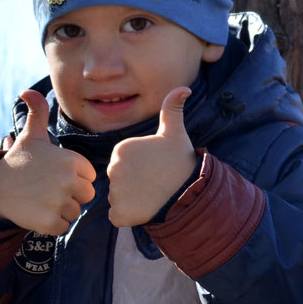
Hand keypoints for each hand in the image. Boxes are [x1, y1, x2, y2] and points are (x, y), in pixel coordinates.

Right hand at [0, 90, 95, 235]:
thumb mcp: (31, 134)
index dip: (74, 178)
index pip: (89, 177)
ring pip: (74, 212)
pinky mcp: (49, 221)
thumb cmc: (20, 161)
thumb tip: (28, 91)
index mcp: (72, 160)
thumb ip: (38, 111)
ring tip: (41, 199)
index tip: (55, 175)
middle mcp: (68, 180)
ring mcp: (58, 202)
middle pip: (85, 196)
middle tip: (48, 189)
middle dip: (71, 196)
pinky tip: (37, 211)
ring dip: (61, 210)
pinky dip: (52, 224)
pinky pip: (63, 227)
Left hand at [106, 87, 197, 226]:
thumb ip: (172, 109)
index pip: (122, 162)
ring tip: (151, 195)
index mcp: (121, 149)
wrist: (190, 194)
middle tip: (154, 183)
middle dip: (132, 184)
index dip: (138, 168)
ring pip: (118, 197)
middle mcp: (113, 168)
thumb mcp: (175, 133)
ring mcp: (115, 192)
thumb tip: (184, 87)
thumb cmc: (181, 162)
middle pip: (118, 179)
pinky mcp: (119, 213)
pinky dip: (128, 216)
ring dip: (131, 200)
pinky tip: (144, 209)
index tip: (154, 168)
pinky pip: (116, 216)